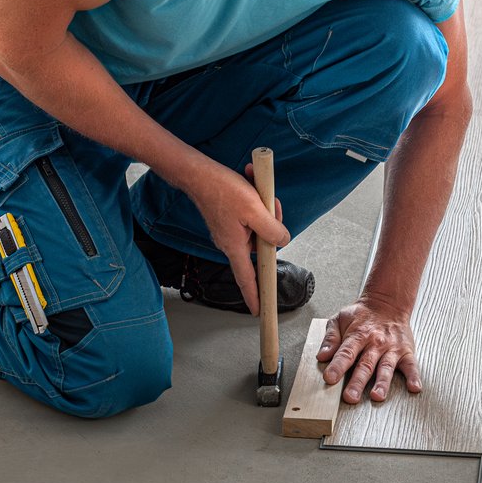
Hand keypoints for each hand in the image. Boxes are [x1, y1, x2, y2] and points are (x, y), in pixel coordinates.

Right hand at [182, 159, 288, 313]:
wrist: (199, 173)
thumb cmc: (222, 190)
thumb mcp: (256, 210)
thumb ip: (272, 230)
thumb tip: (283, 240)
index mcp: (234, 246)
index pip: (246, 278)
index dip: (254, 295)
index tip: (259, 310)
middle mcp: (230, 241)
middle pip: (262, 243)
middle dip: (272, 223)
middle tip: (270, 203)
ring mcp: (229, 229)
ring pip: (259, 225)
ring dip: (264, 208)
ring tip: (259, 190)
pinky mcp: (229, 217)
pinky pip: (250, 214)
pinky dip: (255, 200)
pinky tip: (252, 183)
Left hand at [318, 299, 423, 403]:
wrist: (388, 303)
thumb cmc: (362, 315)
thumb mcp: (340, 319)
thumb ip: (330, 338)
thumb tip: (322, 356)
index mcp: (358, 335)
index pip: (346, 352)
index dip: (337, 366)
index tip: (330, 378)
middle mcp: (376, 343)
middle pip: (365, 364)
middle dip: (357, 382)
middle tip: (350, 397)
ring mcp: (392, 348)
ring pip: (386, 367)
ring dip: (382, 382)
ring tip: (377, 396)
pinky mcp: (406, 352)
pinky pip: (411, 365)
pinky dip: (414, 377)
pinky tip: (414, 387)